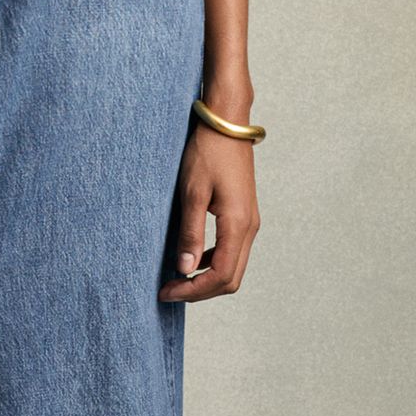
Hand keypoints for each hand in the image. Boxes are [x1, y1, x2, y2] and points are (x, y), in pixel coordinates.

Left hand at [159, 116, 259, 299]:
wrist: (227, 123)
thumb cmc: (207, 152)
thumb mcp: (192, 192)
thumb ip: (190, 233)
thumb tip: (184, 270)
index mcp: (238, 224)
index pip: (221, 276)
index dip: (193, 291)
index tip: (166, 291)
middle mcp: (249, 228)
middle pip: (231, 279)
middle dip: (199, 291)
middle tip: (169, 290)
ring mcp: (249, 222)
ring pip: (233, 267)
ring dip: (206, 279)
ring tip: (176, 278)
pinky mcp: (243, 215)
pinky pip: (232, 251)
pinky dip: (212, 263)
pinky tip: (191, 257)